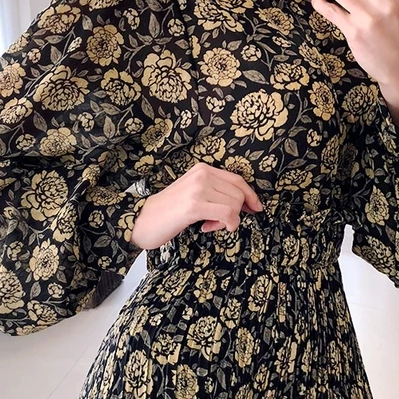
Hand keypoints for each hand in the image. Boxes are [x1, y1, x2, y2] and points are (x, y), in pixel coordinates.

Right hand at [130, 162, 263, 249]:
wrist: (142, 220)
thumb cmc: (168, 212)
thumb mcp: (193, 193)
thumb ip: (214, 193)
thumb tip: (245, 204)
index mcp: (202, 169)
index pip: (237, 180)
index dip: (251, 195)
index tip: (256, 208)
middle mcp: (202, 175)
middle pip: (238, 194)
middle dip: (235, 212)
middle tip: (218, 223)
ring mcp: (198, 189)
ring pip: (234, 205)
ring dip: (228, 220)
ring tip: (209, 225)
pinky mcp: (194, 205)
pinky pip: (227, 214)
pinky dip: (227, 224)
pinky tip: (209, 228)